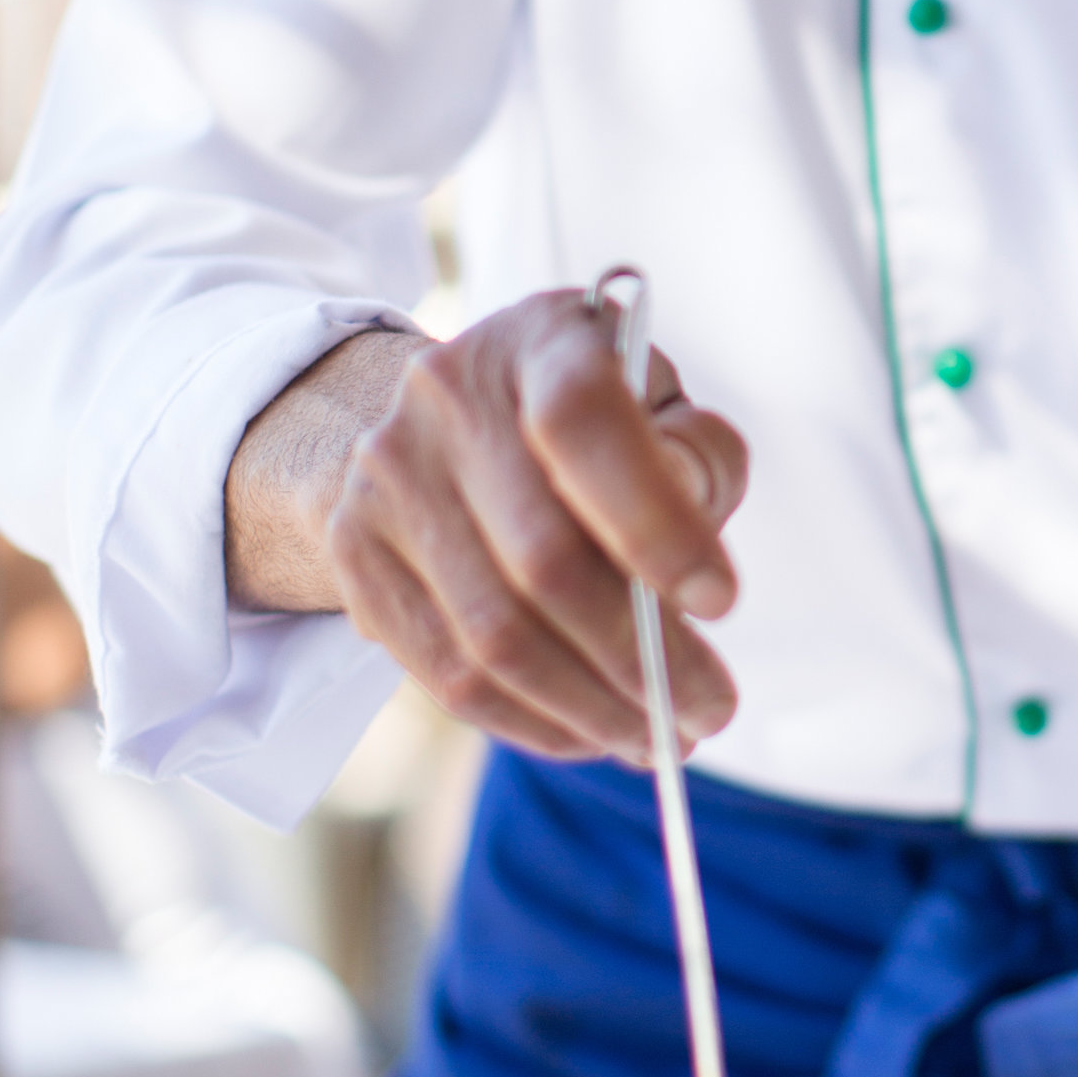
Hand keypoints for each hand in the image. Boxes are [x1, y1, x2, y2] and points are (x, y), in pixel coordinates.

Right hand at [224, 292, 748, 768]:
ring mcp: (387, 479)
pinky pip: (448, 675)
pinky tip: (594, 734)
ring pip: (493, 638)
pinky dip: (535, 722)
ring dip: (593, 710)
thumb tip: (696, 577)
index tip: (722, 602)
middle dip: (642, 658)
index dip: (655, 523)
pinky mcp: (355, 556)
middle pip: (542, 559)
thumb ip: (697, 462)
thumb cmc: (593, 421)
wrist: (446, 416)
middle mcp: (447, 398)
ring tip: (662, 736)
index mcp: (542, 340)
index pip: (583, 422)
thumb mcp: (660, 405)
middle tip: (711, 712)